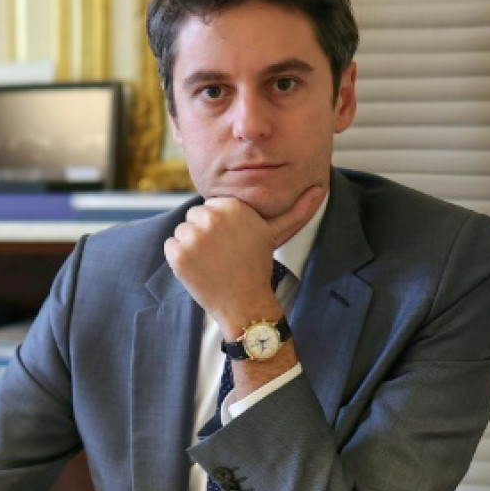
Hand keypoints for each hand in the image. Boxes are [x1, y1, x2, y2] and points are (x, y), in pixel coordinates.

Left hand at [164, 184, 324, 334]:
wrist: (244, 303)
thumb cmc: (257, 266)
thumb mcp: (275, 233)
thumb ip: (295, 209)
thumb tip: (319, 187)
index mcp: (233, 206)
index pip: (210, 206)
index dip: (218, 227)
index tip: (230, 243)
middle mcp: (212, 217)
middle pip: (194, 217)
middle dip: (203, 234)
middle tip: (221, 255)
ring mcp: (193, 236)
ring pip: (181, 231)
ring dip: (191, 247)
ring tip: (211, 262)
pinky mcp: (178, 254)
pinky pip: (170, 246)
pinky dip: (179, 259)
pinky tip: (198, 269)